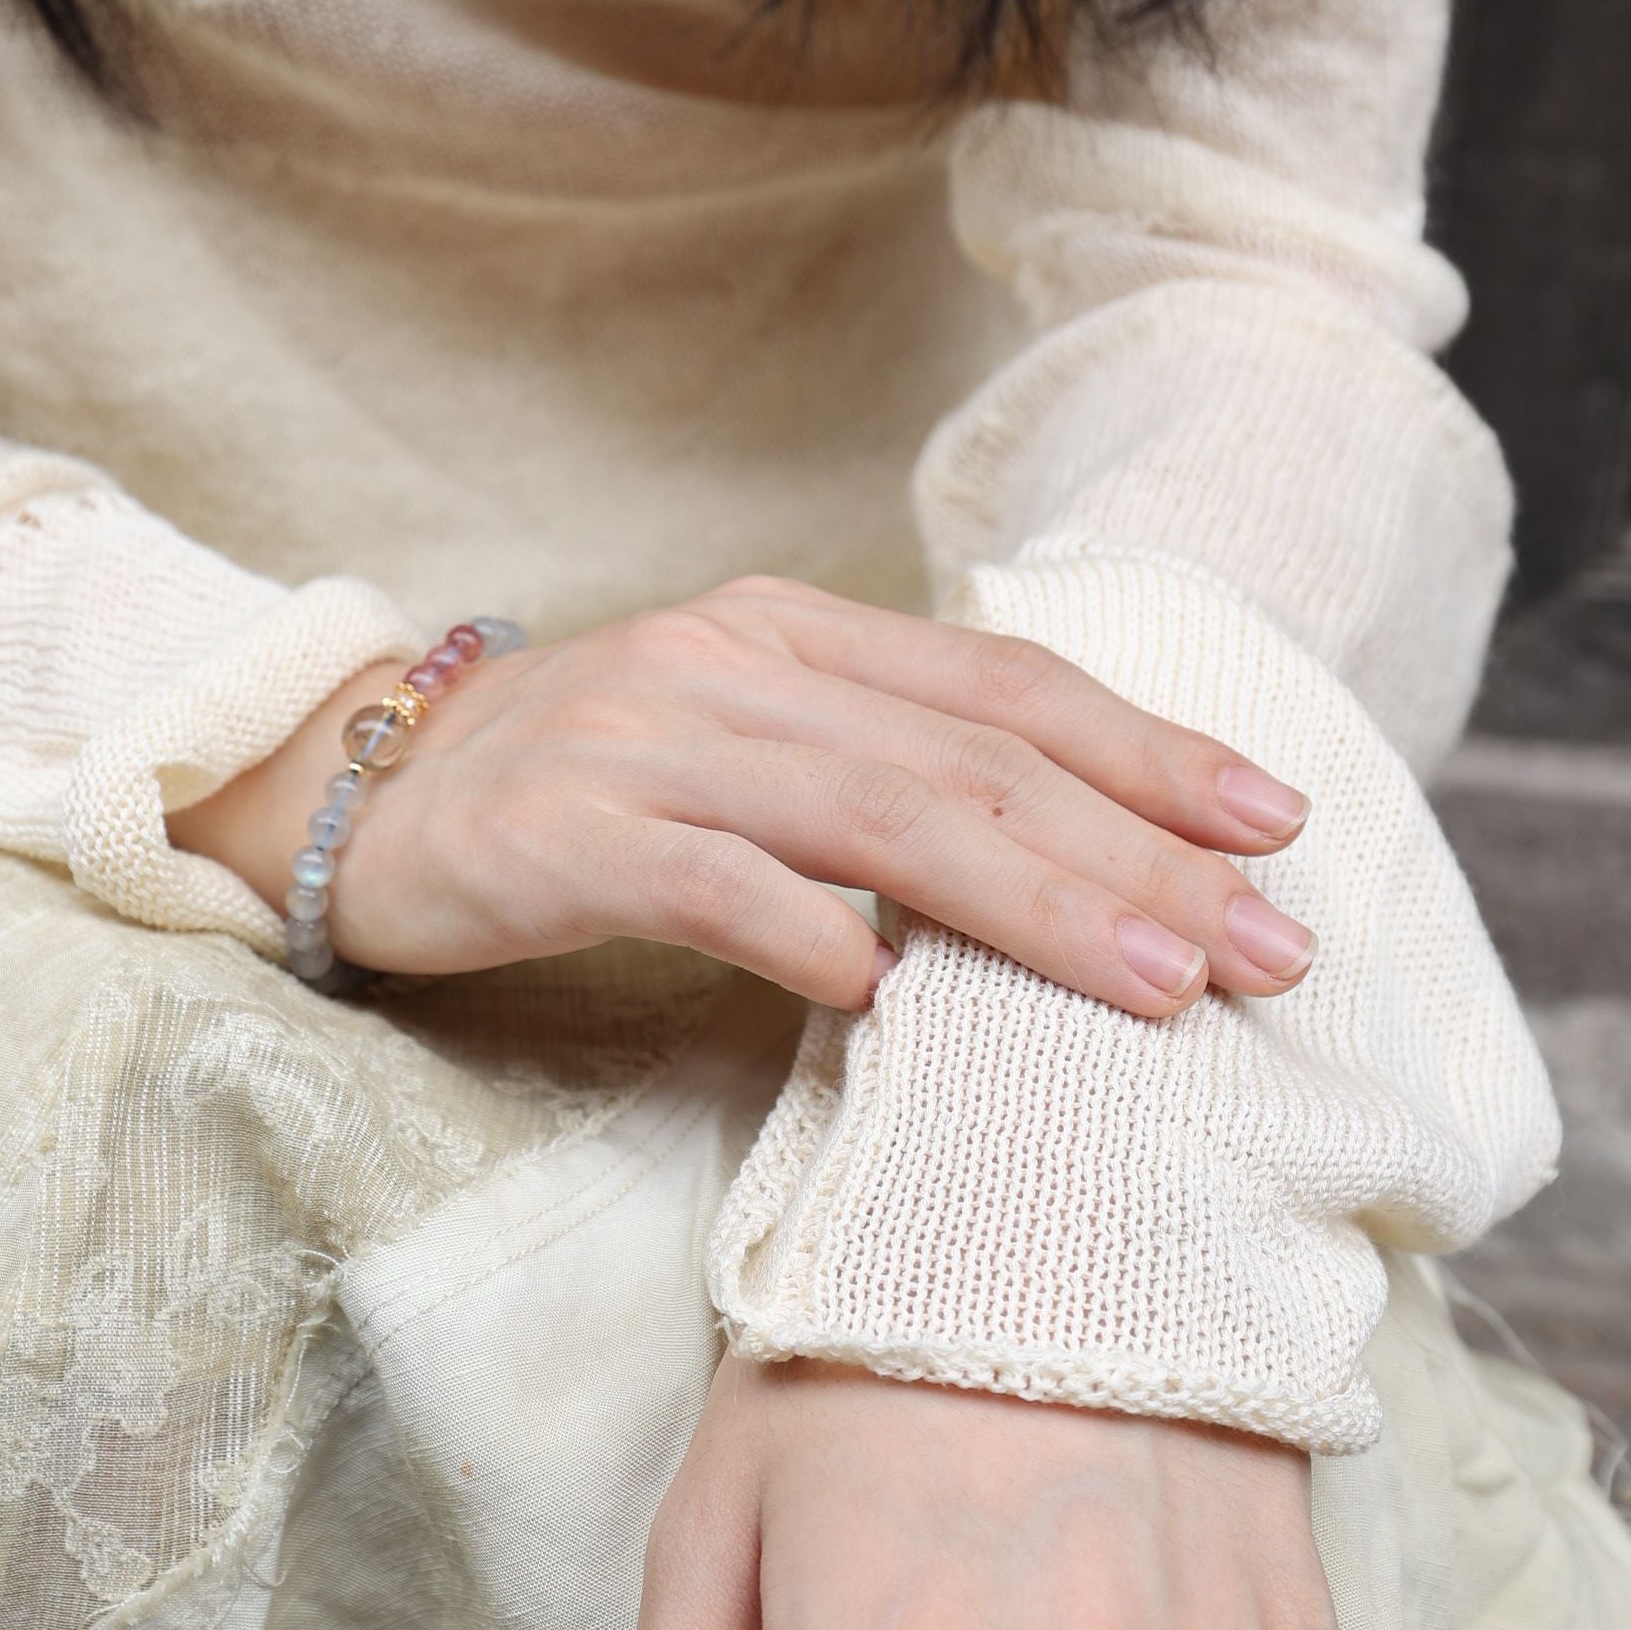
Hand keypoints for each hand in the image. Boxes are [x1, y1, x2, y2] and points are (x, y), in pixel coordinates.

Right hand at [173, 575, 1313, 1019]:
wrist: (354, 788)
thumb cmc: (581, 792)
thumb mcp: (747, 747)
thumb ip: (884, 776)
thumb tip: (1077, 857)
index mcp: (795, 636)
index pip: (1004, 688)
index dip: (1150, 752)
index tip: (1276, 830)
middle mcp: (733, 666)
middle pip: (969, 759)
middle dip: (1137, 853)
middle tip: (1264, 948)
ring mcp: (642, 742)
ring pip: (870, 816)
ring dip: (1028, 901)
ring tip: (1150, 982)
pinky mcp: (553, 830)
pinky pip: (698, 877)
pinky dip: (796, 927)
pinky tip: (879, 993)